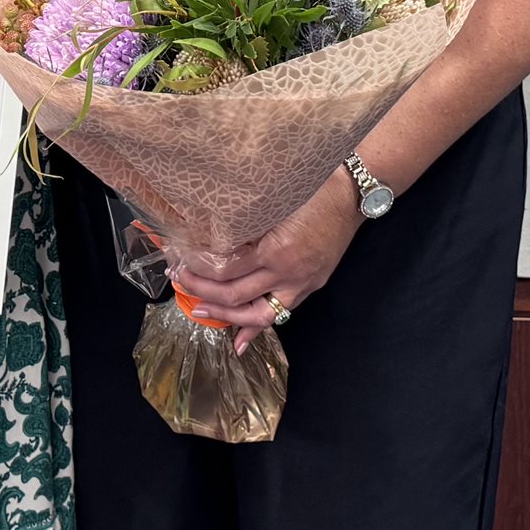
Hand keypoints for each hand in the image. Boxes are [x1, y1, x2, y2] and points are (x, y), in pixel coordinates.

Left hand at [174, 172, 361, 352]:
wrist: (351, 194)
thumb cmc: (311, 187)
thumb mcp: (273, 199)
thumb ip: (246, 219)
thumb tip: (211, 232)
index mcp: (275, 248)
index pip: (225, 269)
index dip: (198, 268)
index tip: (178, 259)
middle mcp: (286, 271)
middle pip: (234, 293)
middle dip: (201, 290)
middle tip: (179, 280)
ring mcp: (299, 283)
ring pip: (256, 313)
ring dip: (224, 315)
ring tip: (200, 309)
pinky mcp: (308, 286)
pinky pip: (279, 315)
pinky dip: (256, 330)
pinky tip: (238, 342)